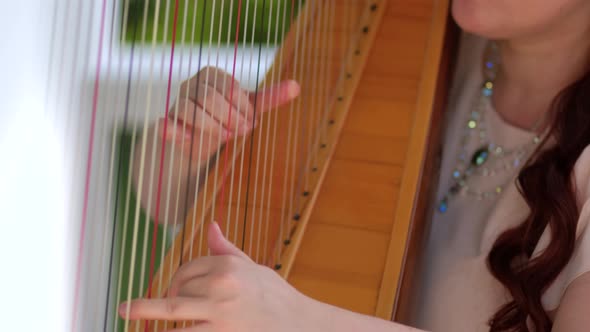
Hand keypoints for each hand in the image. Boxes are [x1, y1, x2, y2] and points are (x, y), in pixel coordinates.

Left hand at [118, 221, 325, 331]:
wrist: (300, 325)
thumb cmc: (276, 297)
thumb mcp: (253, 268)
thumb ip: (226, 249)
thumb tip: (210, 226)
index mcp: (228, 265)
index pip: (189, 268)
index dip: (176, 280)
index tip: (172, 291)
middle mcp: (222, 285)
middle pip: (179, 289)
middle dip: (160, 299)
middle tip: (131, 308)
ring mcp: (220, 312)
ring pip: (175, 311)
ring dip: (149, 314)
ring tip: (126, 313)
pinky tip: (158, 331)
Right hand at [158, 67, 299, 163]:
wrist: (201, 142)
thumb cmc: (227, 118)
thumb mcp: (249, 108)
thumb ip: (270, 98)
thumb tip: (297, 86)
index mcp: (213, 75)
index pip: (230, 88)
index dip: (243, 108)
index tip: (251, 123)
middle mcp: (192, 85)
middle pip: (210, 98)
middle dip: (230, 118)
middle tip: (242, 132)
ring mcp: (177, 103)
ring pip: (190, 110)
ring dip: (212, 128)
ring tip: (227, 137)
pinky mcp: (166, 124)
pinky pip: (165, 125)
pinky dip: (176, 132)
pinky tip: (190, 141)